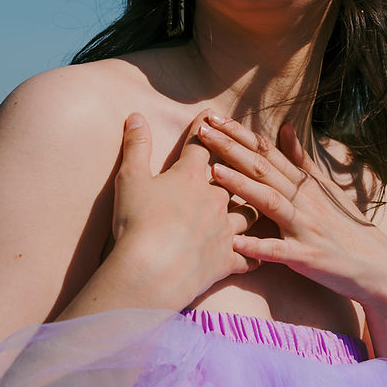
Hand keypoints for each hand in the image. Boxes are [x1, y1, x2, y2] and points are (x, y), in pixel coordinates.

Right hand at [111, 113, 258, 307]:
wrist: (152, 270)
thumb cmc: (137, 223)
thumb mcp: (130, 179)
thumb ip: (136, 146)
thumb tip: (136, 116)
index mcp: (190, 176)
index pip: (201, 145)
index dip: (205, 129)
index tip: (211, 116)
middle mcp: (215, 198)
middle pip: (235, 176)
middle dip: (240, 166)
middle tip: (247, 156)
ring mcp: (224, 229)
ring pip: (249, 214)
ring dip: (252, 208)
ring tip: (257, 205)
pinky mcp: (226, 259)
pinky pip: (247, 257)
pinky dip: (252, 256)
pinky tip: (257, 256)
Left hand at [197, 116, 386, 310]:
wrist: (378, 267)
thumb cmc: (347, 228)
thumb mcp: (327, 190)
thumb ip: (302, 161)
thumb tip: (285, 128)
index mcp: (305, 184)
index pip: (268, 152)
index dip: (239, 133)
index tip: (213, 117)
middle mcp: (304, 200)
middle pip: (264, 169)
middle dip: (231, 149)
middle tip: (202, 131)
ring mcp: (306, 227)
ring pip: (270, 201)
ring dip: (242, 186)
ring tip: (214, 172)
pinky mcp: (308, 257)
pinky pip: (280, 251)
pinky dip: (259, 246)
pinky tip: (236, 242)